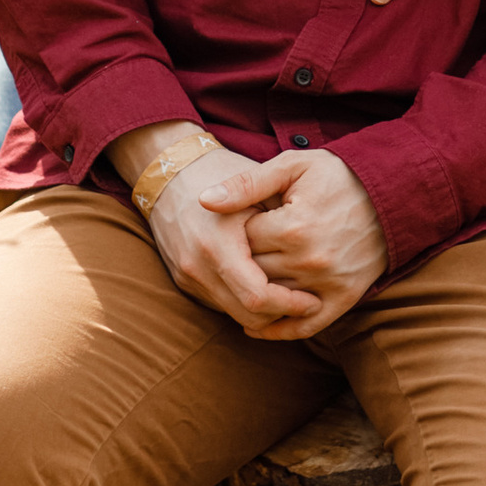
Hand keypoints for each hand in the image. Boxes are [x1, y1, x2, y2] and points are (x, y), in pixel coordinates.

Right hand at [116, 125, 316, 335]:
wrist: (169, 171)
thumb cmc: (222, 172)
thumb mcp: (259, 186)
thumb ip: (283, 221)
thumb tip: (315, 260)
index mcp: (218, 243)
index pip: (258, 297)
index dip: (290, 305)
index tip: (314, 299)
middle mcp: (197, 265)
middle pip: (247, 315)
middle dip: (280, 315)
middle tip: (308, 303)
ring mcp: (187, 275)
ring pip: (234, 315)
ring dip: (263, 313)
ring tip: (291, 297)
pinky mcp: (183, 280)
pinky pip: (220, 303)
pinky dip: (243, 302)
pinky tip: (265, 287)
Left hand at [193, 148, 386, 336]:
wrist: (394, 192)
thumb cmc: (339, 174)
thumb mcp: (292, 166)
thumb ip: (246, 184)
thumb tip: (203, 202)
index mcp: (292, 227)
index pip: (242, 241)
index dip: (235, 230)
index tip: (239, 221)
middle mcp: (309, 261)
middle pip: (253, 272)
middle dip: (240, 262)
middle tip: (234, 251)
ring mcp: (328, 283)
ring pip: (272, 301)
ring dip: (252, 294)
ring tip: (236, 283)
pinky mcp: (345, 298)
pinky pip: (305, 326)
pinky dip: (278, 330)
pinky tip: (256, 324)